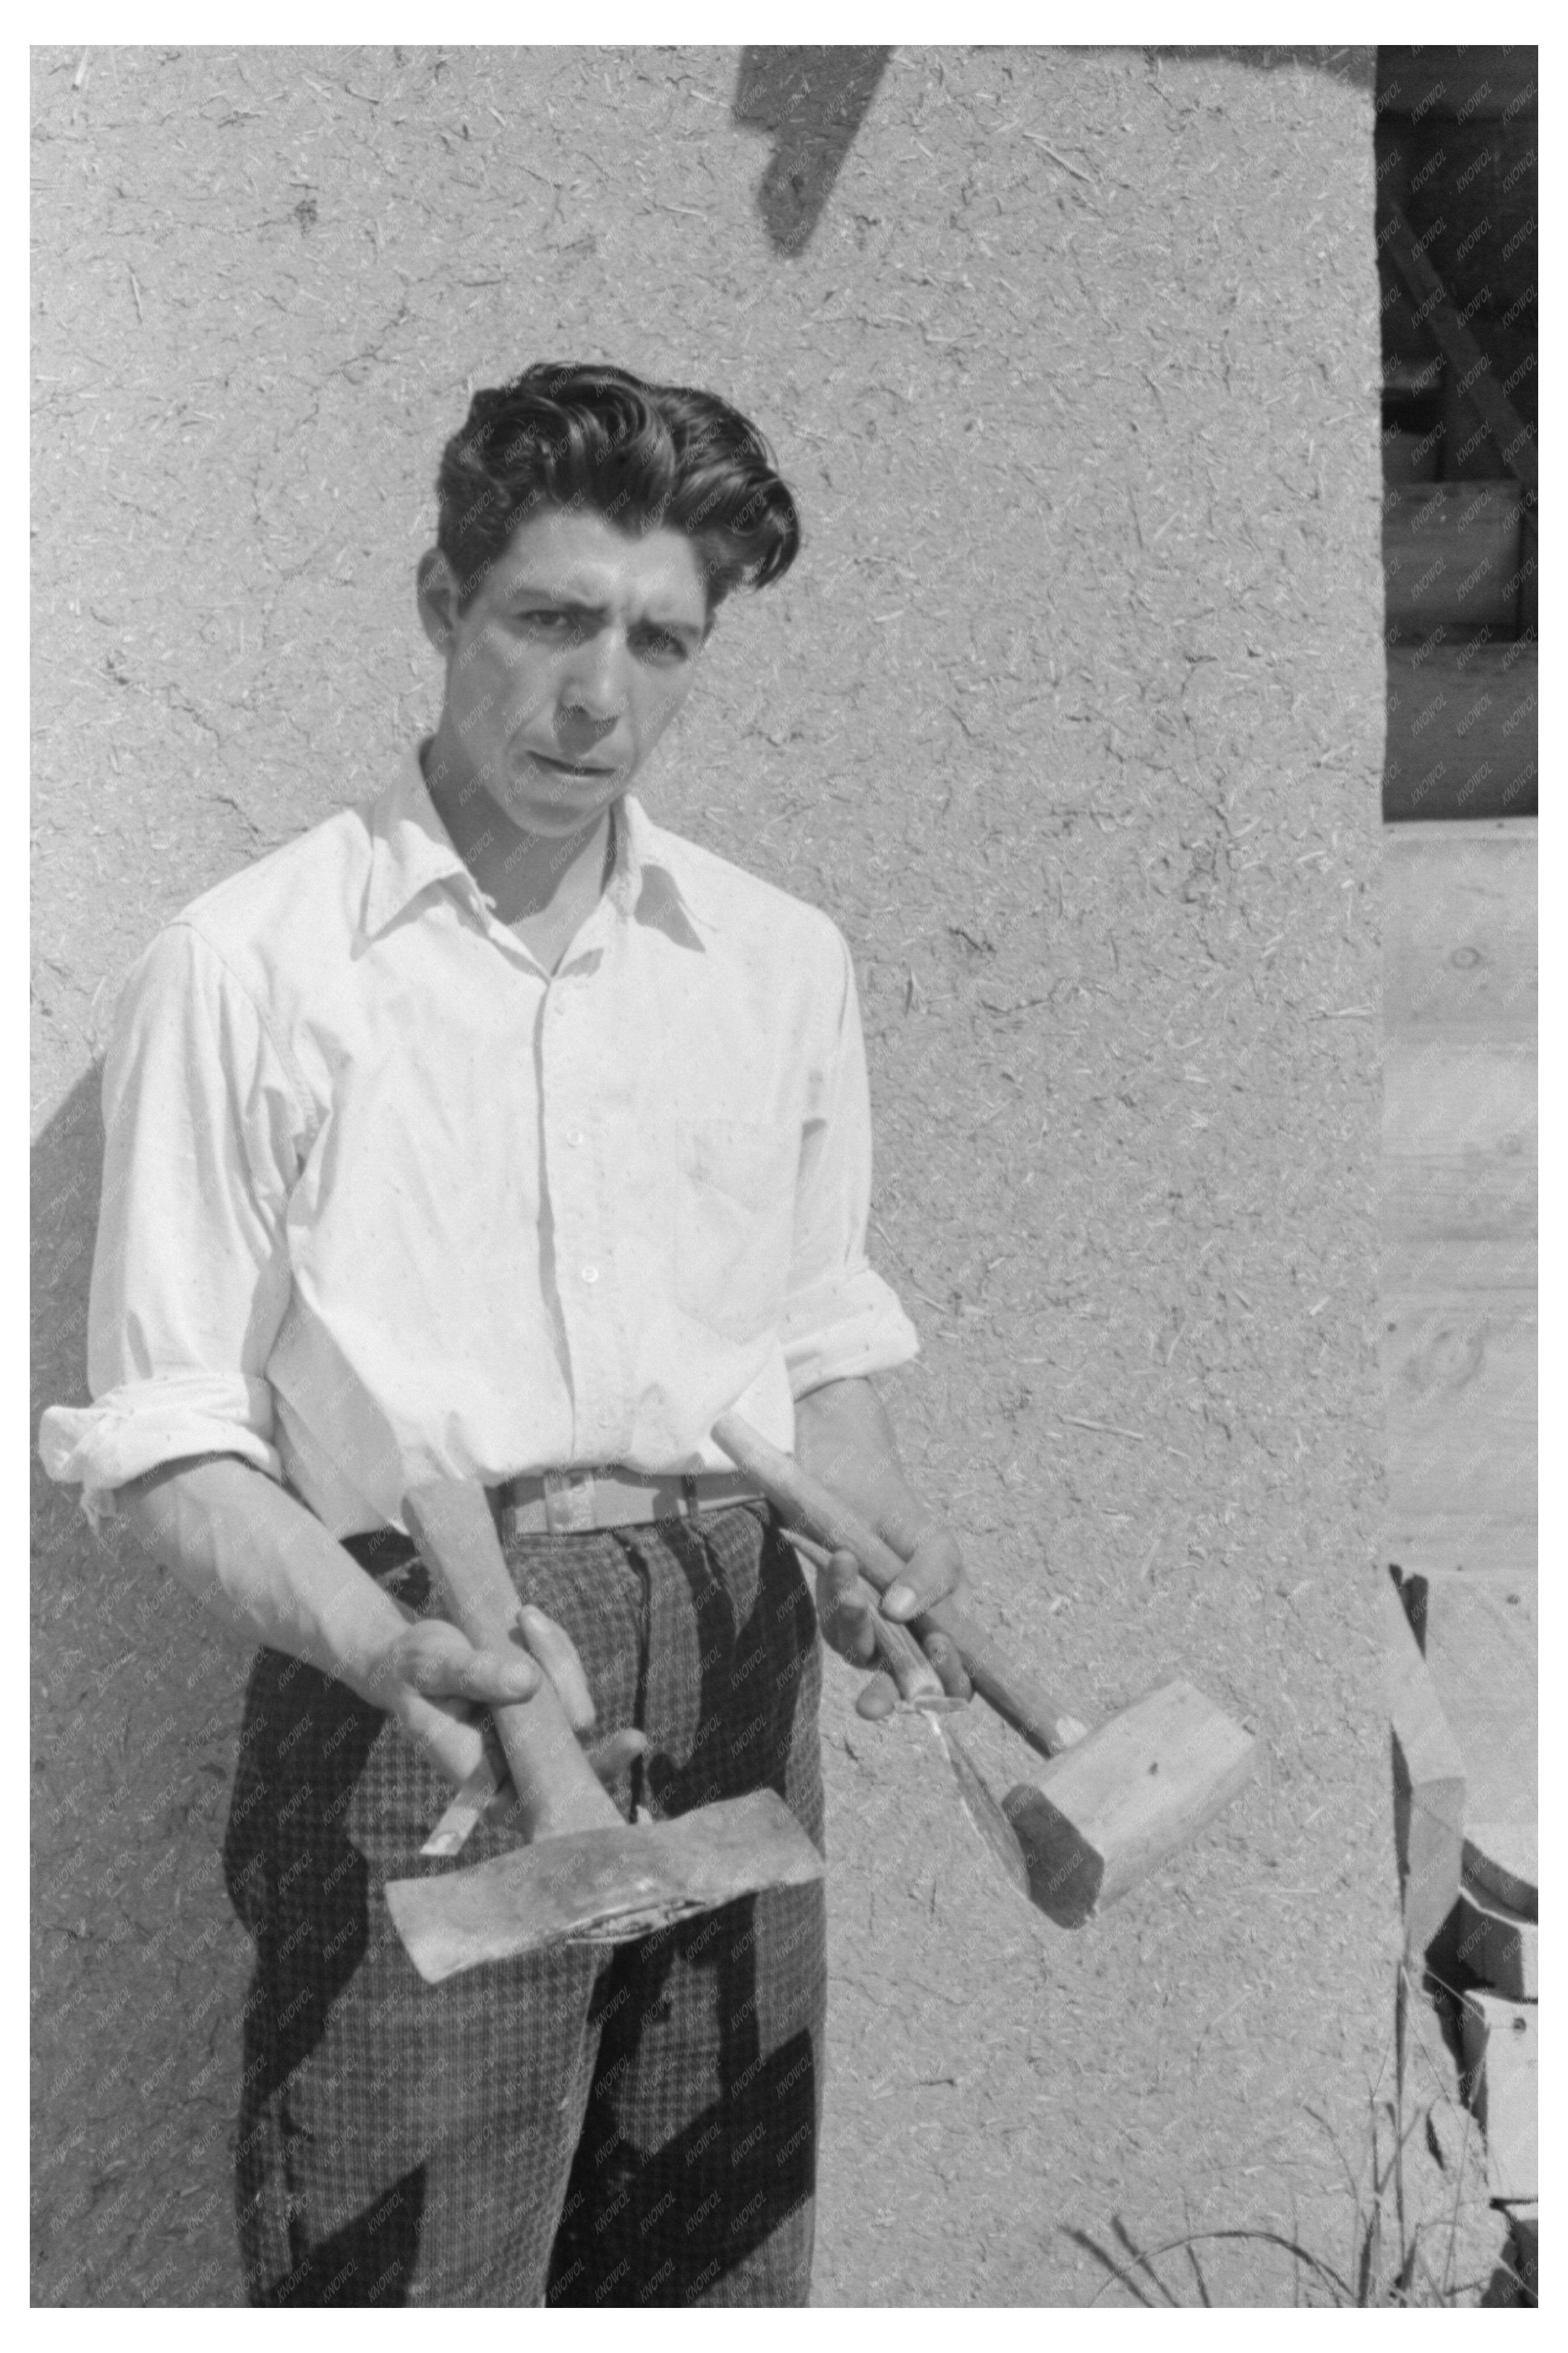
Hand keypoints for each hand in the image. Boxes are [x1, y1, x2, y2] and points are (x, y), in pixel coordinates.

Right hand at [363, 1607, 647, 1792]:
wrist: (409, 1659)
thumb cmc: (414, 1669)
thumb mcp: (433, 1666)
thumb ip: (474, 1674)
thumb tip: (526, 1683)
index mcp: (481, 1778)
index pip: (540, 1792)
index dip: (583, 1779)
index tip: (625, 1756)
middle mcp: (512, 1767)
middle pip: (572, 1763)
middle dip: (599, 1750)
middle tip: (634, 1741)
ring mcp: (531, 1740)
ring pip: (574, 1712)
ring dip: (559, 1661)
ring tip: (524, 1617)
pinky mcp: (542, 1712)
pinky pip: (567, 1683)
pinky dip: (556, 1651)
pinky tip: (529, 1620)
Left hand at [814, 1526, 971, 1721]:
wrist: (872, 1510)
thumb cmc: (916, 1537)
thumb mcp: (937, 1550)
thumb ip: (930, 1579)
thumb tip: (897, 1612)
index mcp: (947, 1641)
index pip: (957, 1684)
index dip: (950, 1676)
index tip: (938, 1642)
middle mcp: (909, 1652)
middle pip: (899, 1693)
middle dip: (883, 1697)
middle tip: (871, 1700)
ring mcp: (871, 1642)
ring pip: (860, 1652)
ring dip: (856, 1619)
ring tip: (853, 1583)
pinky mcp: (837, 1626)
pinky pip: (836, 1622)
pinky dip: (840, 1590)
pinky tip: (842, 1559)